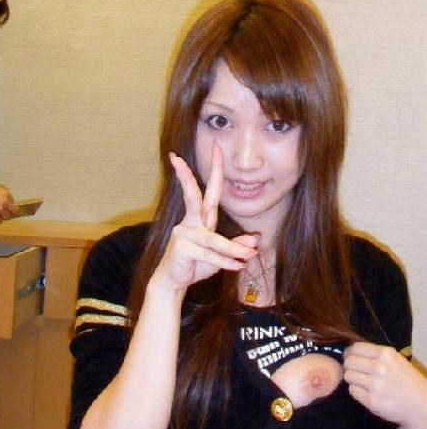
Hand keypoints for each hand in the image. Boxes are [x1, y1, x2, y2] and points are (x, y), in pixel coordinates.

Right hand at [0, 183, 18, 222]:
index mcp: (5, 193)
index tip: (5, 206)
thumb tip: (2, 201)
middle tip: (6, 213)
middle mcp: (5, 202)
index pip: (12, 201)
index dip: (8, 204)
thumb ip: (0, 195)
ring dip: (2, 216)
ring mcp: (0, 210)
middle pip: (15, 210)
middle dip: (11, 212)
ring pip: (7, 217)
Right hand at [151, 143, 257, 292]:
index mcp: (200, 218)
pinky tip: (237, 266)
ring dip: (233, 249)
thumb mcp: (220, 256)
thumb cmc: (195, 265)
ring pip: (213, 238)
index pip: (209, 189)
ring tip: (250, 256)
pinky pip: (208, 254)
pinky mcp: (181, 248)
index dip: (214, 168)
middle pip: (194, 194)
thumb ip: (236, 246)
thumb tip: (255, 239)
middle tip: (210, 148)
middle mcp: (191, 221)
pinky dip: (224, 261)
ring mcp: (184, 233)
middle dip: (197, 173)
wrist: (174, 282)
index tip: (216, 146)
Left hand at [344, 342, 426, 428]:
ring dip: (353, 379)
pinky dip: (357, 391)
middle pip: (349, 362)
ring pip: (348, 376)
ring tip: (363, 382)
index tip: (350, 357)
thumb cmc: (407, 380)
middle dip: (350, 366)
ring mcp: (375, 385)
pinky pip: (352, 391)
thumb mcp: (396, 360)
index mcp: (386, 354)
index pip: (355, 348)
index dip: (349, 353)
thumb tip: (349, 352)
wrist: (421, 404)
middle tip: (356, 371)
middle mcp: (379, 367)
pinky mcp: (372, 401)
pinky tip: (367, 392)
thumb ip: (375, 354)